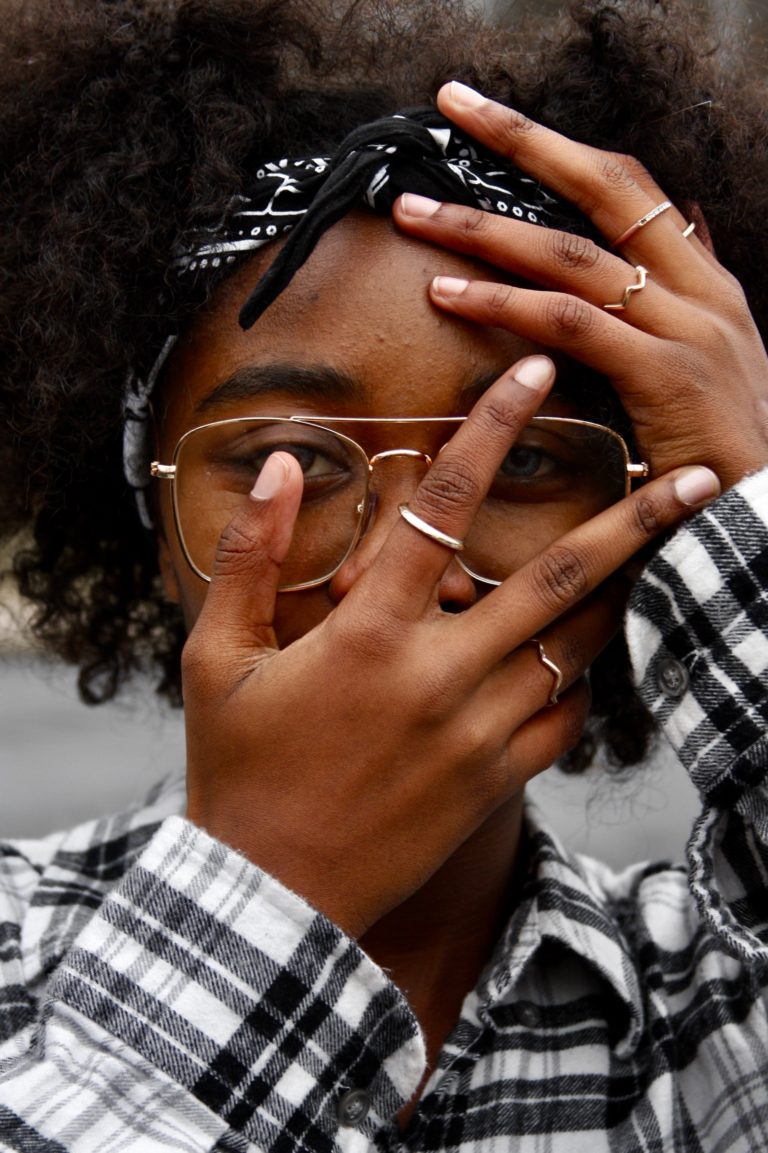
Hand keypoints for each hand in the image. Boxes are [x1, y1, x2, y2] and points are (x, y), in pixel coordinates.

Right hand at [183, 358, 718, 937]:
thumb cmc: (237, 771)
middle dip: (635, 517)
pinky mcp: (495, 783)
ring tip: (674, 547)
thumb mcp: (216, 660)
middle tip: (699, 474)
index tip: (532, 374)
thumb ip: (251, 557)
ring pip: (577, 646)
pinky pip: (566, 718)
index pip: (438, 508)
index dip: (489, 430)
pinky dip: (588, 677)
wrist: (272, 895)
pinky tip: (603, 647)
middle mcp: (438, 677)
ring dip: (628, 588)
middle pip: (556, 576)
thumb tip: (284, 466)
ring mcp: (477, 734)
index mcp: (367, 636)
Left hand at [392, 82, 767, 489]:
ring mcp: (685, 329)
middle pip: (603, 189)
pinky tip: (449, 293)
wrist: (762, 514)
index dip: (559, 147)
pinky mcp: (664, 375)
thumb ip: (681, 303)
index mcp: (705, 283)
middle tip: (454, 105)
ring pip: (571, 255)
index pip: (628, 188)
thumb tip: (676, 236)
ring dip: (485, 231)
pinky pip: (571, 324)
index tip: (492, 119)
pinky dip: (506, 304)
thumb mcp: (710, 363)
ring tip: (416, 216)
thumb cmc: (721, 449)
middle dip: (523, 140)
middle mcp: (699, 291)